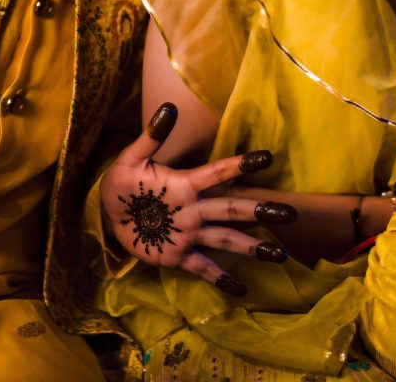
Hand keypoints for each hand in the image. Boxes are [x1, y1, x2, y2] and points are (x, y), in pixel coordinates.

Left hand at [100, 102, 295, 294]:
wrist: (107, 214)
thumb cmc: (123, 182)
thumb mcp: (131, 159)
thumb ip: (151, 137)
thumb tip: (169, 107)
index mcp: (184, 184)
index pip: (216, 173)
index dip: (238, 165)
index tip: (267, 156)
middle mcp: (193, 209)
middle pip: (230, 208)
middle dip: (258, 210)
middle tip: (288, 213)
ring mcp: (189, 234)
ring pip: (224, 239)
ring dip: (250, 246)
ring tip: (278, 255)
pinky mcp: (178, 256)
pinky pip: (202, 268)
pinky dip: (219, 278)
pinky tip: (240, 289)